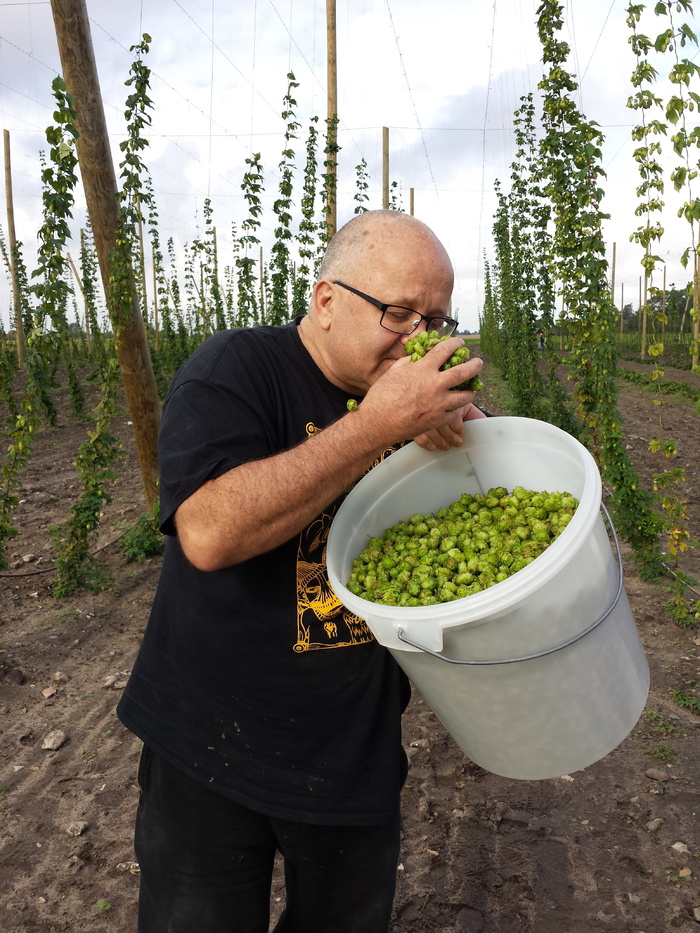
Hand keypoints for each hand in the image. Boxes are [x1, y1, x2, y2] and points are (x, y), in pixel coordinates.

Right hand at [355, 338, 483, 446]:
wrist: (378, 422)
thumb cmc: (381, 396)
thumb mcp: (393, 372)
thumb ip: (408, 363)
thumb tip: (415, 358)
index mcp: (423, 368)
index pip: (445, 350)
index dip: (455, 343)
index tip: (460, 342)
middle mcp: (435, 384)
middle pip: (463, 371)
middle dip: (474, 365)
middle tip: (479, 363)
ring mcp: (439, 403)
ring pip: (464, 396)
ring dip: (470, 391)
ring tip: (472, 390)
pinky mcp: (438, 419)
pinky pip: (453, 414)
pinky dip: (455, 410)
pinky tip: (455, 408)